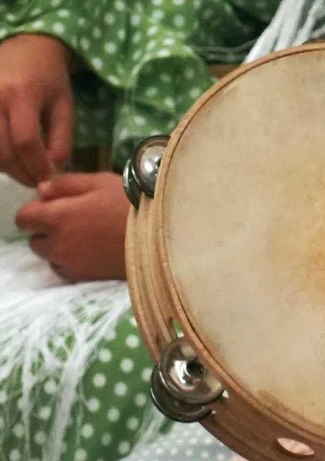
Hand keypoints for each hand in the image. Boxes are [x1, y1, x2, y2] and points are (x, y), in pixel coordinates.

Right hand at [0, 33, 74, 185]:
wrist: (26, 48)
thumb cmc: (50, 78)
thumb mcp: (65, 107)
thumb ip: (61, 141)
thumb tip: (51, 173)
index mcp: (21, 94)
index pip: (25, 140)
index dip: (36, 166)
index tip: (48, 179)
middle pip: (2, 150)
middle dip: (21, 172)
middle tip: (36, 181)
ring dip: (6, 168)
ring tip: (24, 169)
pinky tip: (9, 157)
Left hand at [14, 171, 128, 280]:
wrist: (164, 235)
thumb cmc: (131, 203)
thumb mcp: (100, 182)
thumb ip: (66, 184)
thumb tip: (41, 190)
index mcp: (57, 217)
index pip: (23, 218)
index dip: (36, 210)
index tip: (54, 206)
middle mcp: (58, 244)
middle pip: (35, 241)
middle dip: (47, 231)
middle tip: (73, 222)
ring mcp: (71, 264)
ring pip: (50, 257)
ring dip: (59, 248)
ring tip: (85, 239)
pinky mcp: (87, 278)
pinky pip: (67, 271)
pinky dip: (73, 262)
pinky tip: (93, 253)